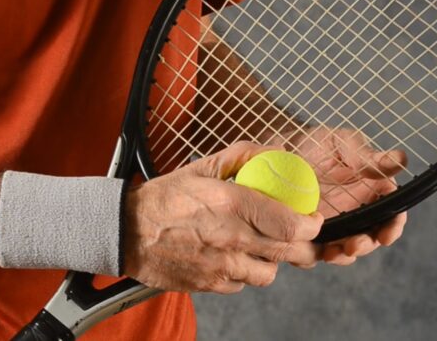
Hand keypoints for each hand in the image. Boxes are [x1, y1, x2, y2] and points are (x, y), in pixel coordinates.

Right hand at [123, 142, 323, 292]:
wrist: (125, 230)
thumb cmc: (162, 199)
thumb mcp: (200, 167)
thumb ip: (240, 156)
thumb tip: (273, 151)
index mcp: (232, 203)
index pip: (291, 224)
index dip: (310, 225)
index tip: (311, 220)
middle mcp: (231, 237)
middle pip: (290, 252)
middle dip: (302, 247)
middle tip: (297, 238)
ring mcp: (221, 265)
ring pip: (269, 273)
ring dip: (270, 261)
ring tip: (257, 247)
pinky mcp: (209, 284)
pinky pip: (242, 285)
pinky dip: (243, 274)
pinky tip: (230, 258)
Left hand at [276, 127, 407, 264]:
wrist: (280, 149)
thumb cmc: (315, 142)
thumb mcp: (340, 143)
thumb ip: (367, 156)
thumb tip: (401, 160)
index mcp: (372, 192)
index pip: (391, 214)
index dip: (392, 227)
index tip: (385, 235)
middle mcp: (356, 211)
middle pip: (369, 237)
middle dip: (364, 245)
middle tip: (351, 246)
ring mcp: (332, 223)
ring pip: (343, 248)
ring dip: (341, 255)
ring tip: (331, 254)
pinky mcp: (308, 231)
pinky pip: (314, 249)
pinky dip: (313, 255)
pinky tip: (308, 251)